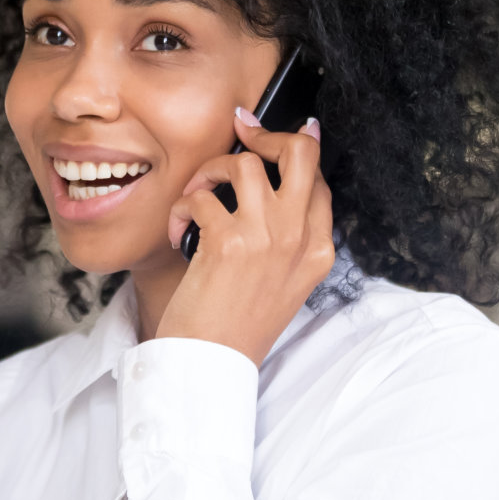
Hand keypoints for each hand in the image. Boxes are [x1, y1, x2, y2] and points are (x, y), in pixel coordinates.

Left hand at [161, 108, 335, 365]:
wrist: (213, 364)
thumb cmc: (239, 324)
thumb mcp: (284, 282)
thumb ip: (288, 236)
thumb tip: (272, 185)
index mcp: (320, 250)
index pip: (319, 179)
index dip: (293, 150)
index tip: (264, 138)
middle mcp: (299, 239)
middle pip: (301, 152)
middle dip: (266, 135)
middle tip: (241, 136)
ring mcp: (267, 237)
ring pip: (243, 164)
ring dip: (209, 172)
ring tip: (196, 197)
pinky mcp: (228, 241)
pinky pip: (200, 196)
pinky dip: (180, 209)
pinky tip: (179, 234)